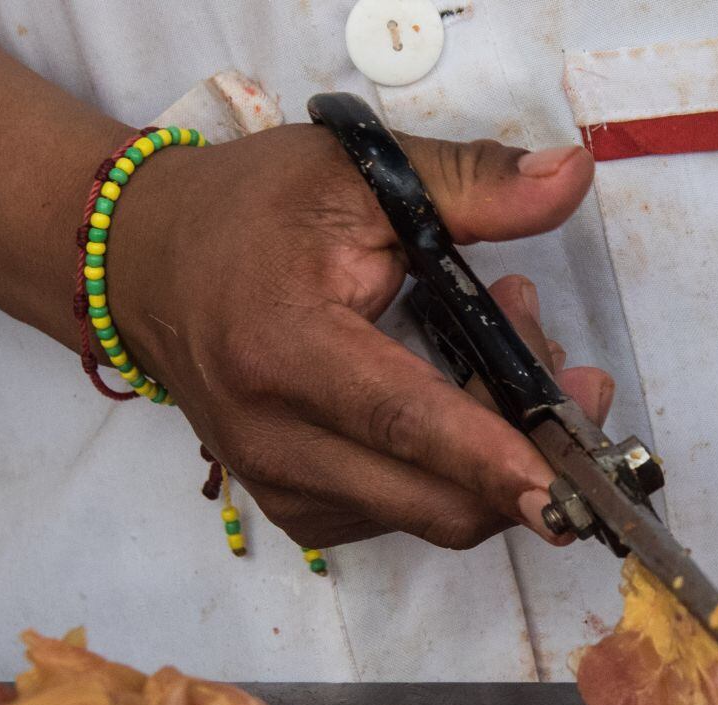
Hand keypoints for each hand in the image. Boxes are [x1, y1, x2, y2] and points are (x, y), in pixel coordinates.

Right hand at [108, 124, 612, 549]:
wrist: (145, 266)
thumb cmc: (251, 211)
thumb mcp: (359, 172)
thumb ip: (472, 183)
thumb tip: (572, 176)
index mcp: (284, 346)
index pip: (402, 419)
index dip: (489, 456)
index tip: (564, 484)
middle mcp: (273, 437)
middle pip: (434, 498)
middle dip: (529, 454)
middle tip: (565, 367)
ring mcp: (278, 486)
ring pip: (431, 516)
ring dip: (494, 457)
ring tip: (497, 353)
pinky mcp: (292, 512)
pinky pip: (403, 518)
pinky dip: (452, 475)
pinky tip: (455, 398)